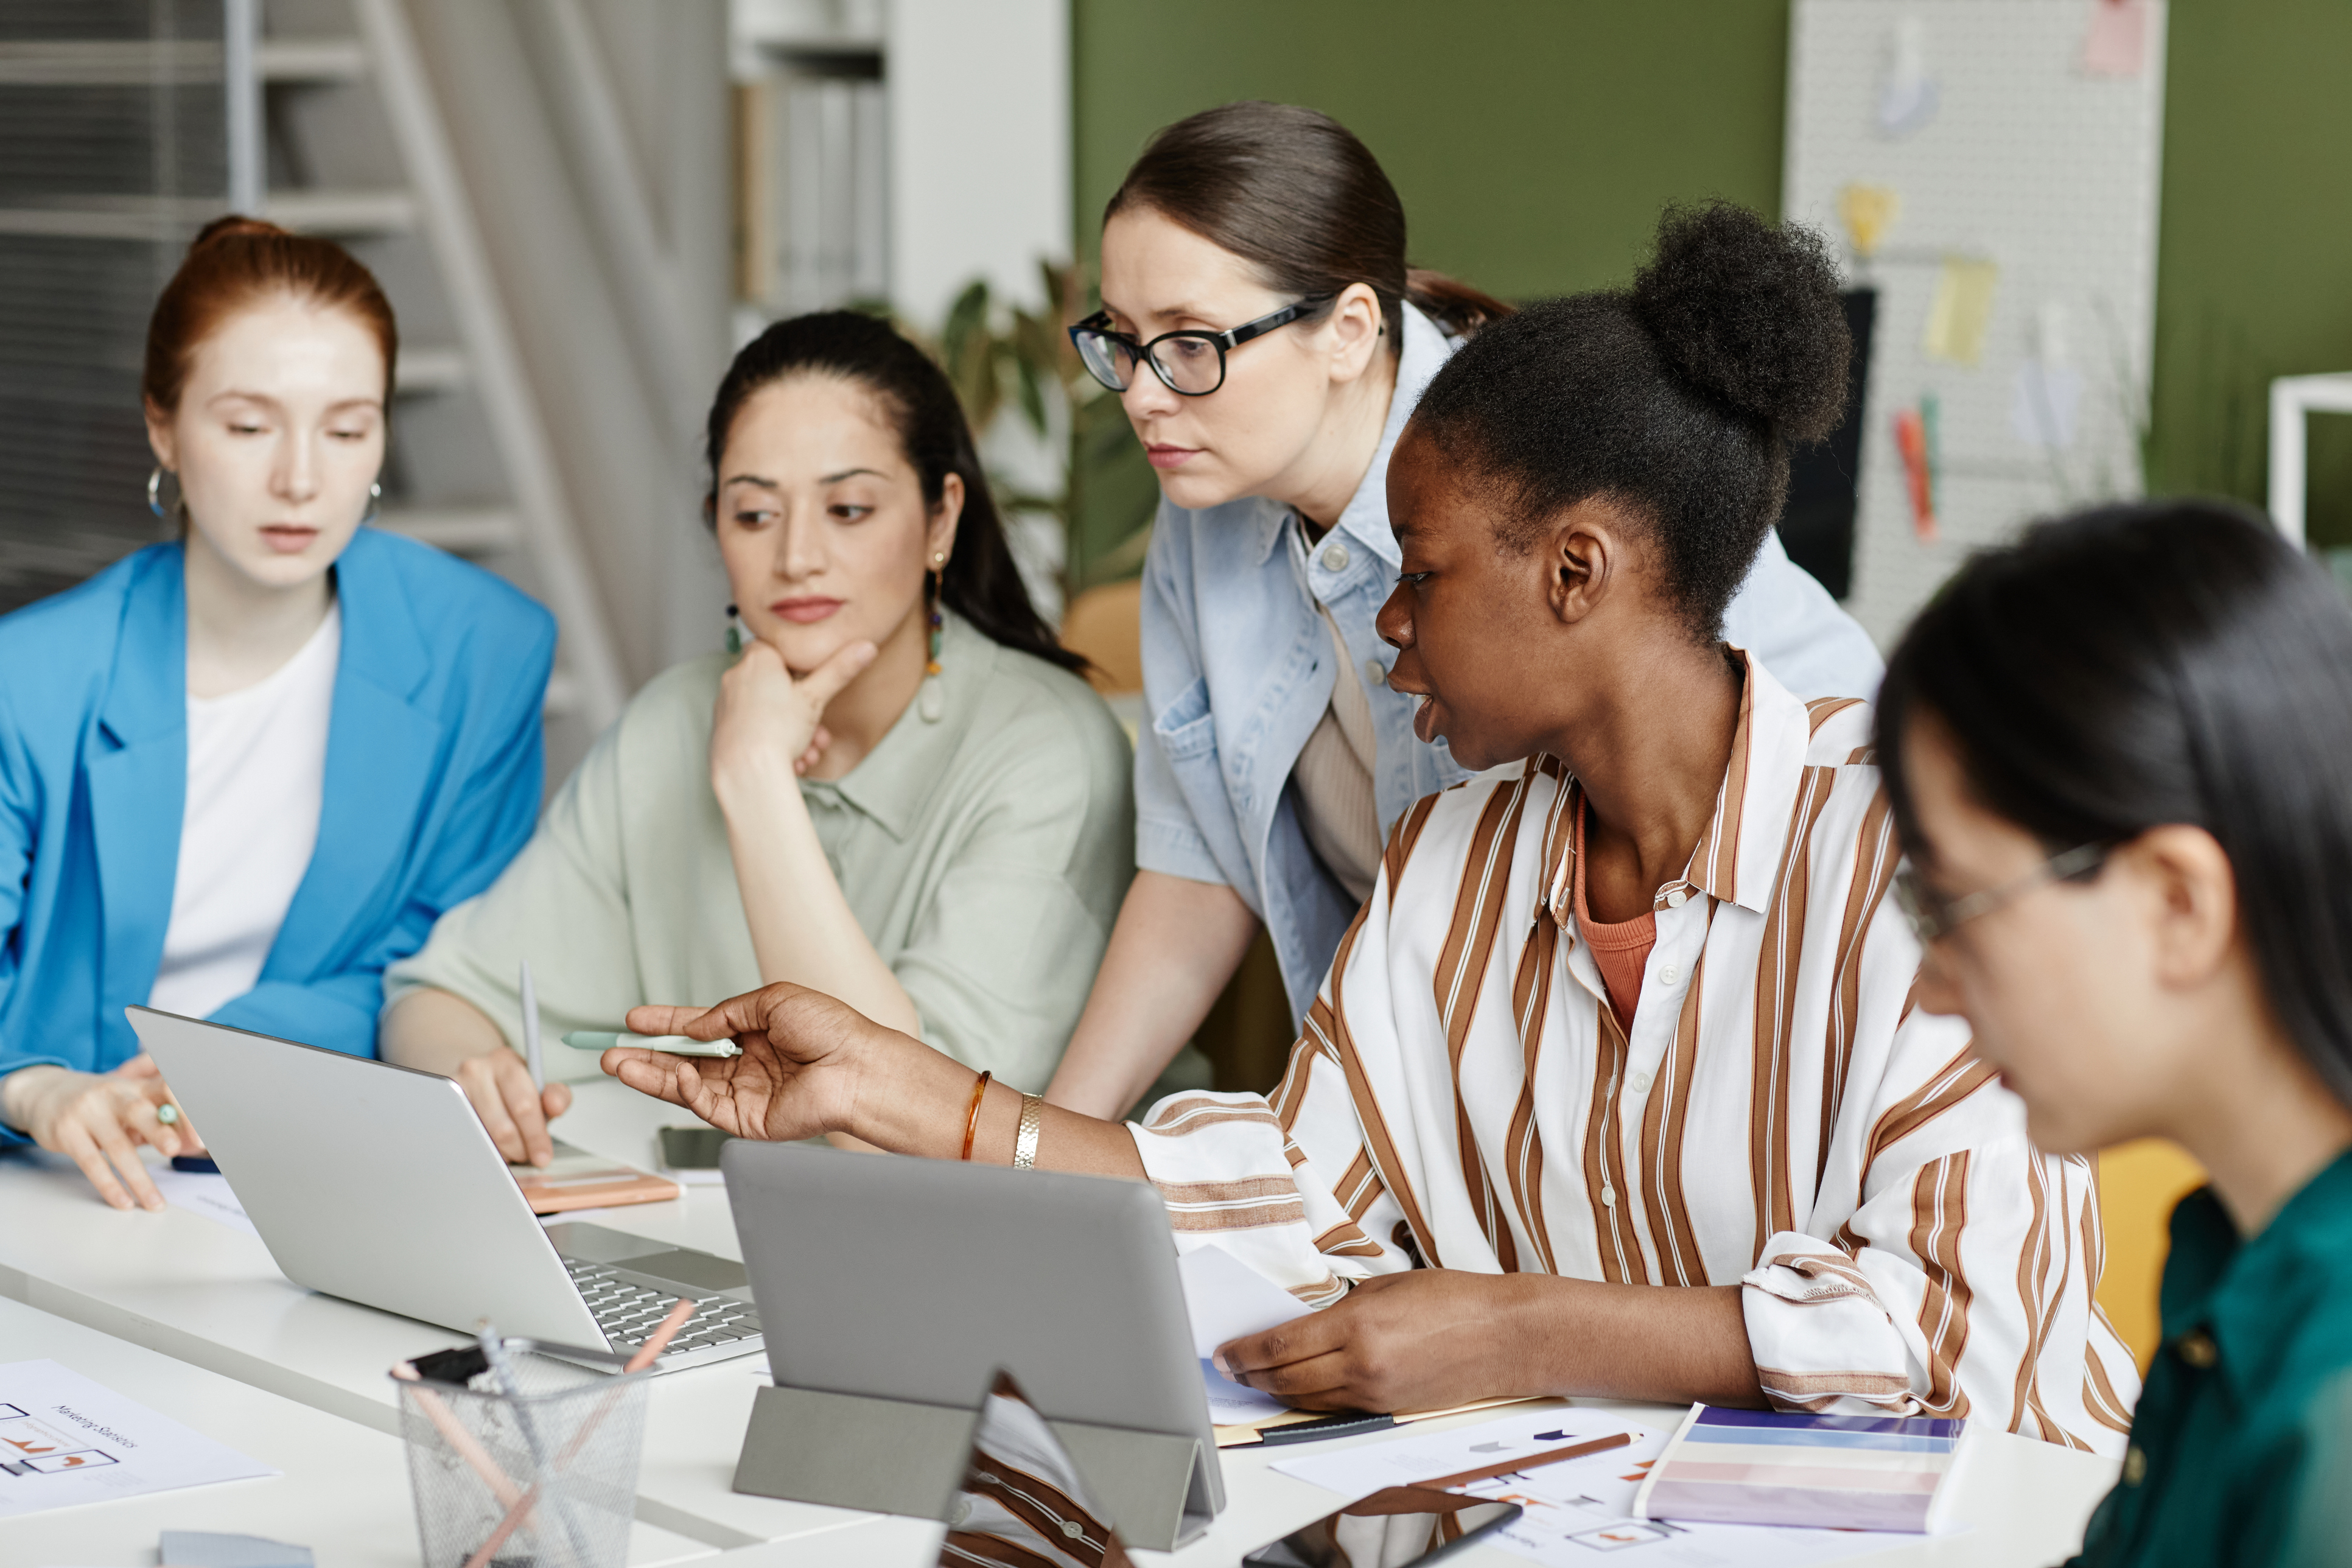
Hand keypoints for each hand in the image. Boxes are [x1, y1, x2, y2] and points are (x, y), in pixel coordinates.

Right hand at [3, 1062, 193, 1210]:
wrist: (45, 1094)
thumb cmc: (103, 1104)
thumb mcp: (132, 1104)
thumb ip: (160, 1121)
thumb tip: (193, 1145)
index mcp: (138, 1086)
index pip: (168, 1090)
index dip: (186, 1112)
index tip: (200, 1138)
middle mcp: (114, 1094)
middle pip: (141, 1111)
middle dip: (160, 1131)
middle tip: (175, 1151)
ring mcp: (88, 1111)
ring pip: (118, 1146)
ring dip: (139, 1178)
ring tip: (155, 1203)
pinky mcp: (66, 1131)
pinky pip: (91, 1162)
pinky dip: (109, 1185)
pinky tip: (123, 1202)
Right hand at [450, 1049, 572, 1165]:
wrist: (473, 1077)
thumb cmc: (509, 1087)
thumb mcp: (537, 1086)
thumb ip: (557, 1096)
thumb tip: (556, 1106)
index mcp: (506, 1062)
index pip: (524, 1104)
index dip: (536, 1135)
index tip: (543, 1156)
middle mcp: (477, 1070)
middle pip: (502, 1127)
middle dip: (520, 1149)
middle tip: (526, 1156)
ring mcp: (454, 1089)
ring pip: (481, 1138)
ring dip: (500, 1153)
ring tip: (509, 1150)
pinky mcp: (440, 1106)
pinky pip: (463, 1140)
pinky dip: (480, 1150)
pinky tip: (489, 1148)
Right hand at [606, 983, 894, 1142]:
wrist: (857, 1066)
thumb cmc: (831, 1030)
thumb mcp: (774, 1000)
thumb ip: (728, 1013)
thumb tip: (694, 1026)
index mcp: (754, 1034)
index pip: (699, 1030)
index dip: (666, 1025)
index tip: (633, 1020)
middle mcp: (745, 1064)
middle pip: (684, 1062)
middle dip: (645, 1056)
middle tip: (610, 1050)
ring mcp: (744, 1093)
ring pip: (686, 1086)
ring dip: (650, 1075)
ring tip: (618, 1064)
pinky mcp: (747, 1120)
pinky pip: (705, 1104)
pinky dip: (683, 1089)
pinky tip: (670, 1073)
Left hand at [709, 638, 875, 791]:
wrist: (747, 772)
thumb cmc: (777, 731)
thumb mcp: (817, 697)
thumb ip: (840, 669)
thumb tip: (866, 647)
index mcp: (758, 659)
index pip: (780, 647)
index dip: (801, 666)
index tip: (815, 682)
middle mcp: (737, 676)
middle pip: (779, 685)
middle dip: (806, 711)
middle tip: (819, 729)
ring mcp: (727, 703)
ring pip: (770, 711)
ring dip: (795, 731)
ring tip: (810, 751)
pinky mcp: (723, 728)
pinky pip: (756, 728)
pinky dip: (775, 741)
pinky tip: (792, 761)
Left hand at [1213, 1271, 1537, 1413]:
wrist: (1505, 1337)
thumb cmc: (1454, 1301)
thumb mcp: (1387, 1287)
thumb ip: (1341, 1309)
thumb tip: (1302, 1324)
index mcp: (1359, 1325)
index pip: (1281, 1345)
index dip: (1245, 1352)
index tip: (1225, 1351)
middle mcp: (1362, 1365)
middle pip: (1286, 1379)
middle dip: (1251, 1374)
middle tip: (1230, 1367)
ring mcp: (1376, 1394)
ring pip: (1307, 1400)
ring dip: (1276, 1391)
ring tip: (1256, 1378)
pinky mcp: (1388, 1411)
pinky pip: (1335, 1409)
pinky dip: (1310, 1400)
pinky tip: (1298, 1389)